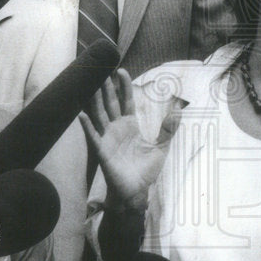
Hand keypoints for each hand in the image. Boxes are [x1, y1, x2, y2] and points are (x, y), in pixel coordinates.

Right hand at [79, 69, 180, 210]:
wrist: (136, 191)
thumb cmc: (145, 171)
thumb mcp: (162, 147)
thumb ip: (169, 129)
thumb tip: (180, 110)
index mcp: (130, 126)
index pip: (125, 100)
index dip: (123, 86)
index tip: (121, 71)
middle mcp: (116, 129)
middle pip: (110, 103)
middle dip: (106, 87)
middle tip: (101, 68)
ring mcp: (107, 139)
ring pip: (99, 115)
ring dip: (95, 100)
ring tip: (91, 83)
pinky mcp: (102, 152)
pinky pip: (93, 136)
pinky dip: (87, 126)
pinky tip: (81, 115)